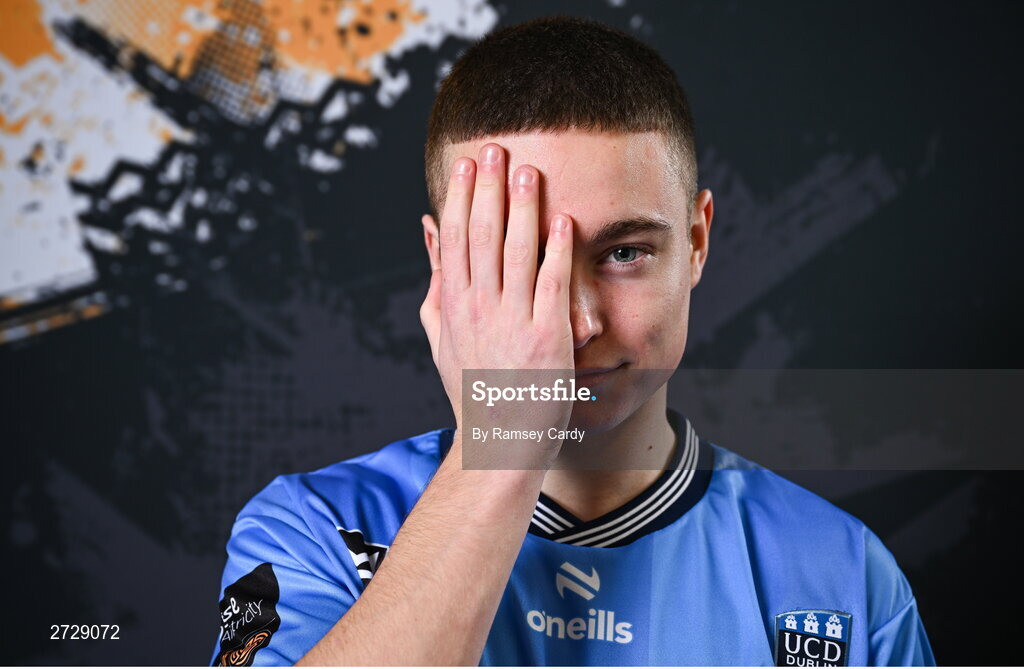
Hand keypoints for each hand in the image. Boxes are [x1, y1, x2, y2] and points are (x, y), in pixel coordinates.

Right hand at [419, 143, 574, 462]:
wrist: (498, 437)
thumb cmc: (472, 382)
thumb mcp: (442, 330)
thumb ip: (437, 276)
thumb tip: (427, 225)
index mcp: (453, 302)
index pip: (455, 237)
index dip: (460, 195)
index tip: (467, 161)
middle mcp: (479, 306)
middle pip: (482, 233)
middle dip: (489, 187)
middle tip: (496, 147)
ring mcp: (512, 320)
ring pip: (516, 250)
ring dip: (523, 206)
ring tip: (530, 169)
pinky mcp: (547, 334)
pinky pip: (552, 283)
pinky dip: (557, 250)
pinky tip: (564, 219)